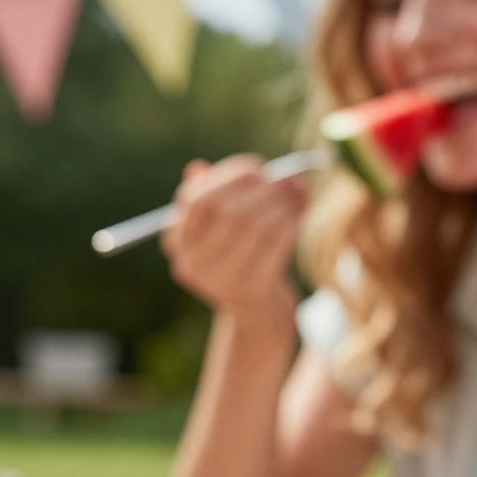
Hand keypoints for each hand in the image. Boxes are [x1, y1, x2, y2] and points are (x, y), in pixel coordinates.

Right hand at [160, 155, 307, 323]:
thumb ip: (209, 194)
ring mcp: (219, 282)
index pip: (197, 201)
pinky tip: (300, 212)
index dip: (228, 178)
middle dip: (260, 189)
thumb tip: (196, 167)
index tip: (257, 167)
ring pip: (254, 227)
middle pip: (226, 212)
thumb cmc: (239, 254)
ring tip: (299, 191)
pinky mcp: (250, 292)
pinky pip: (274, 247)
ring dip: (280, 203)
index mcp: (176, 242)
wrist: (256, 310)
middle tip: (286, 177)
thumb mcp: (218, 227)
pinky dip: (290, 224)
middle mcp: (191, 264)